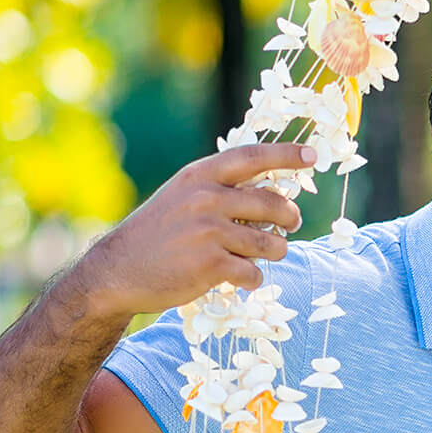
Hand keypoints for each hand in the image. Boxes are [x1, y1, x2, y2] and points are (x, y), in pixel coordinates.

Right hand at [74, 143, 311, 316]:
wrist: (117, 271)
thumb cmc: (158, 234)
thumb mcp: (182, 196)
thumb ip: (221, 190)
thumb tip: (276, 192)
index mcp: (200, 175)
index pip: (253, 157)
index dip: (286, 155)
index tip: (313, 156)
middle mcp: (206, 198)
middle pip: (273, 203)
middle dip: (290, 217)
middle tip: (291, 224)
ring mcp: (209, 231)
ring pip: (270, 242)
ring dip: (274, 251)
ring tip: (261, 255)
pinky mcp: (211, 264)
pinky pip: (253, 272)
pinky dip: (251, 278)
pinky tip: (237, 277)